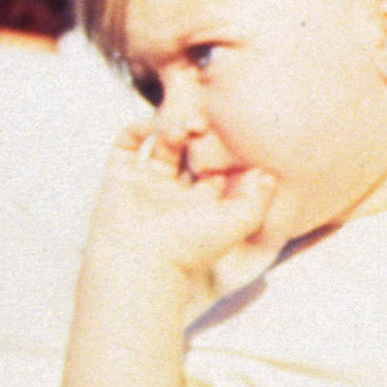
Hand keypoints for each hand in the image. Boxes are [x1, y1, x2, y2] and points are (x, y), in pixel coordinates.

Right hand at [87, 126, 279, 286]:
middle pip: (188, 154)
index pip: (216, 173)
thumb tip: (268, 176)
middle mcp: (172, 196)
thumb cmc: (191, 246)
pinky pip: (125, 147)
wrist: (141, 262)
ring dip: (172, 129)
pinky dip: (136, 129)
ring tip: (184, 128)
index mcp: (200, 207)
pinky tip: (153, 127)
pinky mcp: (119, 179)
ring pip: (160, 146)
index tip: (233, 138)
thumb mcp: (240, 222)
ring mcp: (145, 187)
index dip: (224, 154)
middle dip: (197, 134)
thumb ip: (260, 198)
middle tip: (203, 125)